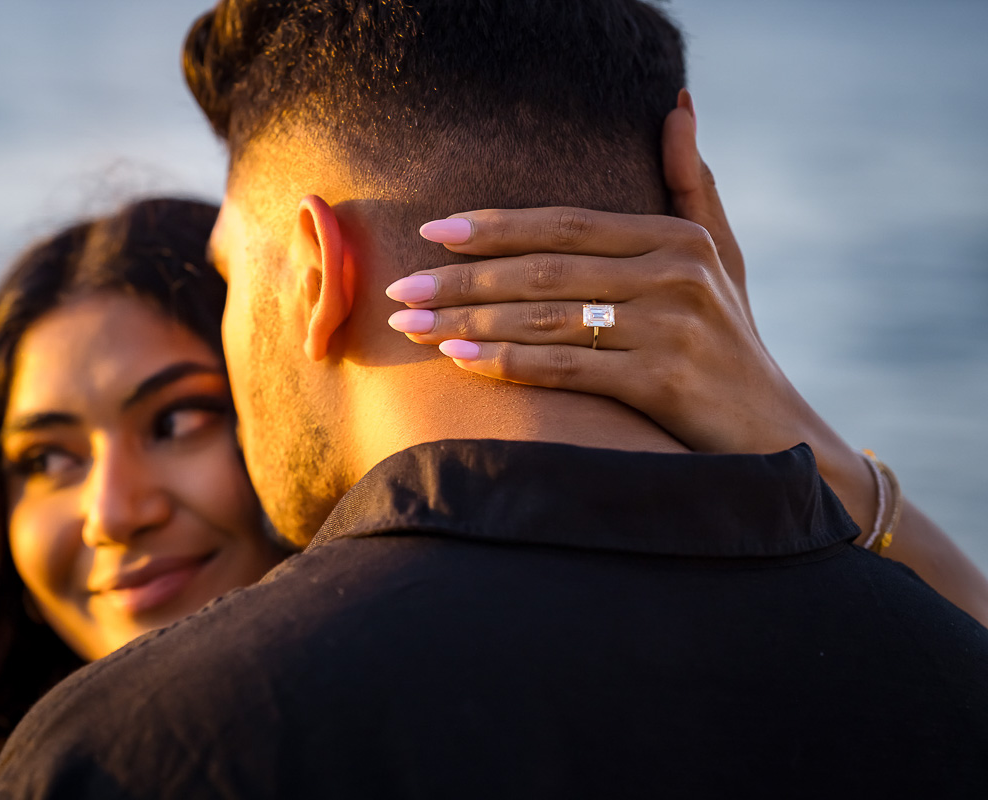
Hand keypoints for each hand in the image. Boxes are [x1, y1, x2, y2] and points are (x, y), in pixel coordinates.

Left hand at [385, 90, 875, 531]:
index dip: (495, 226)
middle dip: (463, 279)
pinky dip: (506, 362)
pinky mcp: (664, 382)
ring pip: (546, 318)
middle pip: (544, 269)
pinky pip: (565, 367)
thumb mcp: (722, 256)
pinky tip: (458, 358)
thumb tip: (675, 103)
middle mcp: (676, 274)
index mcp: (678, 238)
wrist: (772, 430)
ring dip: (468, 322)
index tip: (432, 231)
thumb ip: (693, 182)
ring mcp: (671, 328)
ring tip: (410, 326)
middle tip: (401, 289)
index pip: (566, 222)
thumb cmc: (731, 341)